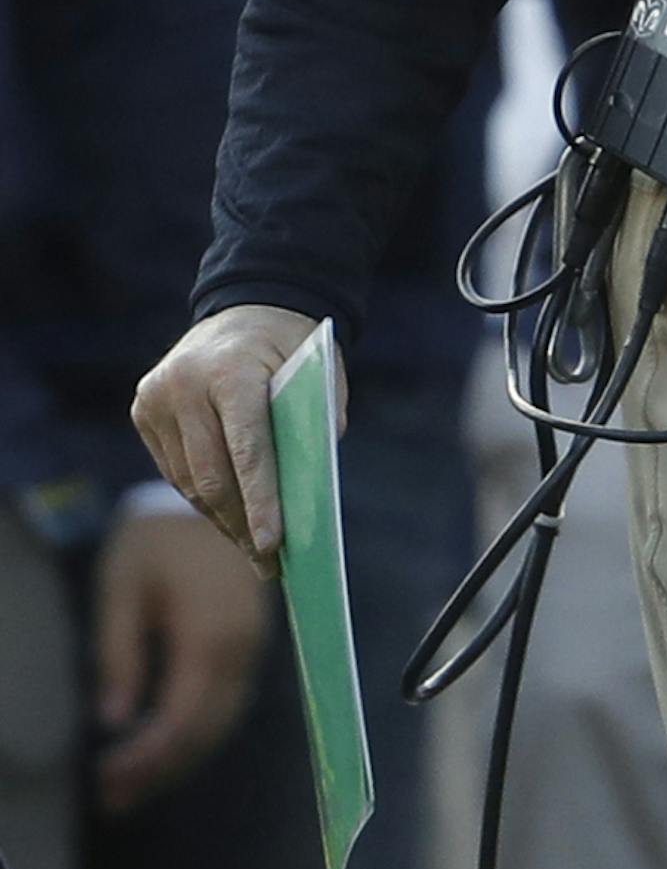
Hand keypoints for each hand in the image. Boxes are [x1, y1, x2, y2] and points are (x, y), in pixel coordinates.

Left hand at [92, 503, 268, 812]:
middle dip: (160, 770)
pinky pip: (230, 700)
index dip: (146, 757)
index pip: (180, 718)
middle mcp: (241, 646)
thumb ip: (118, 653)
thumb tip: (112, 720)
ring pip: (222, 721)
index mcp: (208, 633)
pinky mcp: (254, 640)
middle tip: (112, 799)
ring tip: (132, 785)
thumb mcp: (122, 586)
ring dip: (179, 759)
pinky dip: (199, 731)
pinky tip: (166, 746)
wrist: (217, 488)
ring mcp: (254, 644)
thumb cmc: (160, 537)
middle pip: (205, 729)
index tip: (107, 780)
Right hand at [132, 304, 336, 575]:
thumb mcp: (321, 373)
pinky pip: (176, 469)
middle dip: (243, 523)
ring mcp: (157, 396)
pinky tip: (228, 517)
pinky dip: (203, 495)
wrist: (248, 306)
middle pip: (213, 473)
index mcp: (231, 370)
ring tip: (252, 549)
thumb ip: (315, 425)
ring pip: (190, 480)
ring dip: (222, 518)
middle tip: (269, 563)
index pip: (246, 448)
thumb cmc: (292, 347)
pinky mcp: (144, 408)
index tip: (274, 544)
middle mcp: (185, 382)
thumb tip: (304, 497)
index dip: (261, 500)